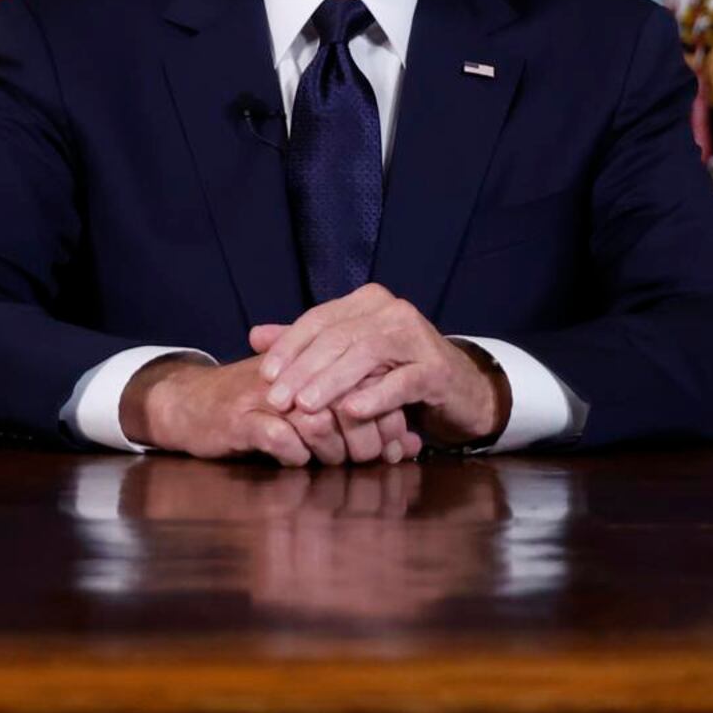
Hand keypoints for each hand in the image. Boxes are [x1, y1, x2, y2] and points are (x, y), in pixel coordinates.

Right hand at [120, 355, 420, 466]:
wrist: (192, 404)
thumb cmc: (260, 408)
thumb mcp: (313, 408)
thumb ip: (363, 422)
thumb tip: (414, 445)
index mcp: (314, 364)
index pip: (366, 383)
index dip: (389, 418)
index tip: (399, 447)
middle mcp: (294, 376)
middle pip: (348, 403)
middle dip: (369, 439)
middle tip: (375, 461)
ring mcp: (265, 397)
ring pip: (317, 421)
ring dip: (334, 450)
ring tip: (337, 463)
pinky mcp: (239, 419)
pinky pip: (277, 437)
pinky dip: (294, 455)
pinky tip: (298, 461)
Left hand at [250, 285, 507, 448]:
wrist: (457, 389)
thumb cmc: (394, 373)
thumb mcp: (348, 358)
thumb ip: (306, 346)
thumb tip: (255, 336)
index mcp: (367, 301)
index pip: (319, 318)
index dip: (290, 345)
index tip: (266, 374)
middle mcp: (393, 311)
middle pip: (339, 337)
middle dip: (304, 369)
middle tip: (278, 398)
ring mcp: (417, 337)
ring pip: (366, 355)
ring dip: (331, 382)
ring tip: (305, 406)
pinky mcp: (436, 368)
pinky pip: (401, 381)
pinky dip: (375, 396)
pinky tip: (351, 411)